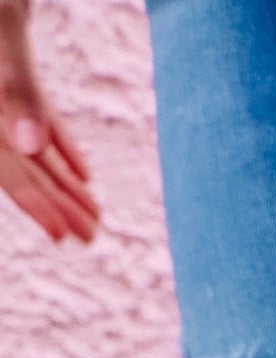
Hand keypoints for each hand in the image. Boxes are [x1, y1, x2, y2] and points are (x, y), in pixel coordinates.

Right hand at [0, 1, 98, 240]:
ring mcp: (0, 94)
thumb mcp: (6, 31)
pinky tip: (82, 175)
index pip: (5, 163)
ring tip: (94, 218)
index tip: (61, 235)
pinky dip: (58, 145)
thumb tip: (32, 147)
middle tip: (91, 236)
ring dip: (62, 182)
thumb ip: (19, 90)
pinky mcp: (10, 73)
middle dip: (55, 201)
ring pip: (30, 145)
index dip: (33, 202)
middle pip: (20, 161)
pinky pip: (35, 117)